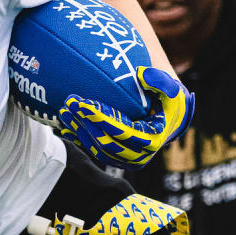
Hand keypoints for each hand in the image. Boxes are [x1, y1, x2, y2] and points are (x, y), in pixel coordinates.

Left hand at [57, 66, 193, 169]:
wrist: (170, 120)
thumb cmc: (169, 103)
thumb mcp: (171, 90)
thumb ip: (160, 81)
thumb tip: (142, 75)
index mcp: (152, 140)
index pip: (121, 130)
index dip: (100, 118)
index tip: (82, 105)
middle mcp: (138, 155)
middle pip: (105, 142)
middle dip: (84, 124)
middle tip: (68, 105)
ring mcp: (125, 159)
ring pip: (97, 148)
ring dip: (79, 131)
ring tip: (64, 113)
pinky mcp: (116, 159)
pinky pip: (94, 151)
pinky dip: (79, 140)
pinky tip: (64, 128)